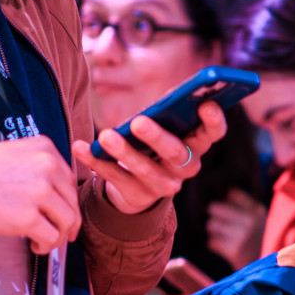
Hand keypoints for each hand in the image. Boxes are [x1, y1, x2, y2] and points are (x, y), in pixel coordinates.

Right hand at [0, 135, 81, 254]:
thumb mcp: (12, 153)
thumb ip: (37, 165)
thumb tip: (56, 189)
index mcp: (44, 149)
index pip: (70, 180)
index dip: (67, 200)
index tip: (62, 212)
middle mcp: (46, 167)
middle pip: (72, 201)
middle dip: (68, 221)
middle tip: (63, 233)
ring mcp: (39, 192)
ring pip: (67, 221)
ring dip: (58, 235)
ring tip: (44, 240)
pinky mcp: (28, 217)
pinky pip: (51, 237)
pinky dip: (46, 246)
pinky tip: (35, 245)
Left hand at [75, 103, 227, 216]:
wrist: (137, 184)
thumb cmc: (154, 142)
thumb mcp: (165, 126)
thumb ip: (169, 112)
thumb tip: (167, 97)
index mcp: (197, 145)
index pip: (213, 134)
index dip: (214, 121)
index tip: (206, 104)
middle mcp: (185, 168)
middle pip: (176, 153)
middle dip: (157, 137)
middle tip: (138, 121)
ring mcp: (163, 185)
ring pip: (144, 169)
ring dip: (123, 152)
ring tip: (105, 135)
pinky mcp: (137, 196)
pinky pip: (114, 178)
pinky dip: (95, 161)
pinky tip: (80, 147)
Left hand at [207, 186, 268, 269]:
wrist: (270, 269)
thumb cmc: (261, 242)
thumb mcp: (261, 221)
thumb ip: (246, 209)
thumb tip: (224, 195)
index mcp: (258, 210)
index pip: (231, 194)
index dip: (226, 202)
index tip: (228, 210)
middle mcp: (251, 220)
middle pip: (215, 208)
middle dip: (214, 216)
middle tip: (220, 224)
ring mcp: (243, 235)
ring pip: (211, 225)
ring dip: (214, 232)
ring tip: (224, 237)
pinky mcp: (235, 251)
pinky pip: (212, 242)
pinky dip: (215, 245)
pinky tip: (224, 248)